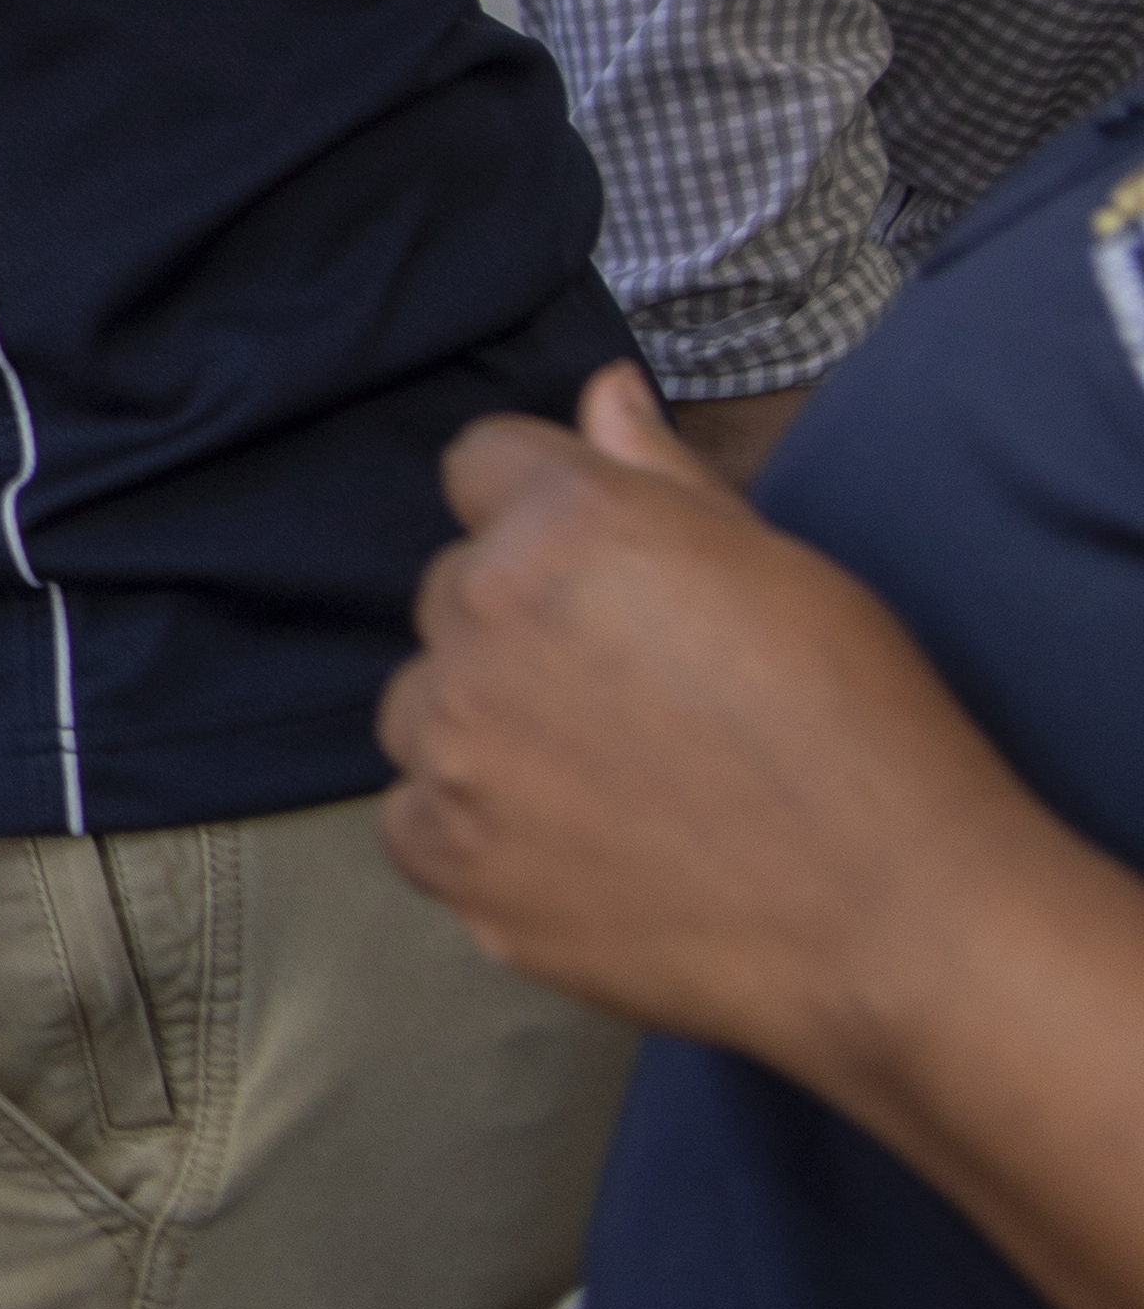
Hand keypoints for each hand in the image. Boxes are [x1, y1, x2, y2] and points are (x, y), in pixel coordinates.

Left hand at [381, 361, 1023, 1063]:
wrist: (892, 917)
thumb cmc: (861, 730)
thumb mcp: (780, 566)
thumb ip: (662, 474)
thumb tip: (602, 391)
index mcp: (564, 526)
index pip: (482, 464)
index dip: (540, 508)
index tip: (601, 569)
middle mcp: (484, 618)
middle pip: (454, 591)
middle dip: (522, 626)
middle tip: (636, 695)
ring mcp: (456, 744)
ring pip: (425, 705)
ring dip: (487, 727)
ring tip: (612, 780)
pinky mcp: (451, 854)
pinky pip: (415, 818)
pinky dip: (473, 831)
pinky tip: (576, 851)